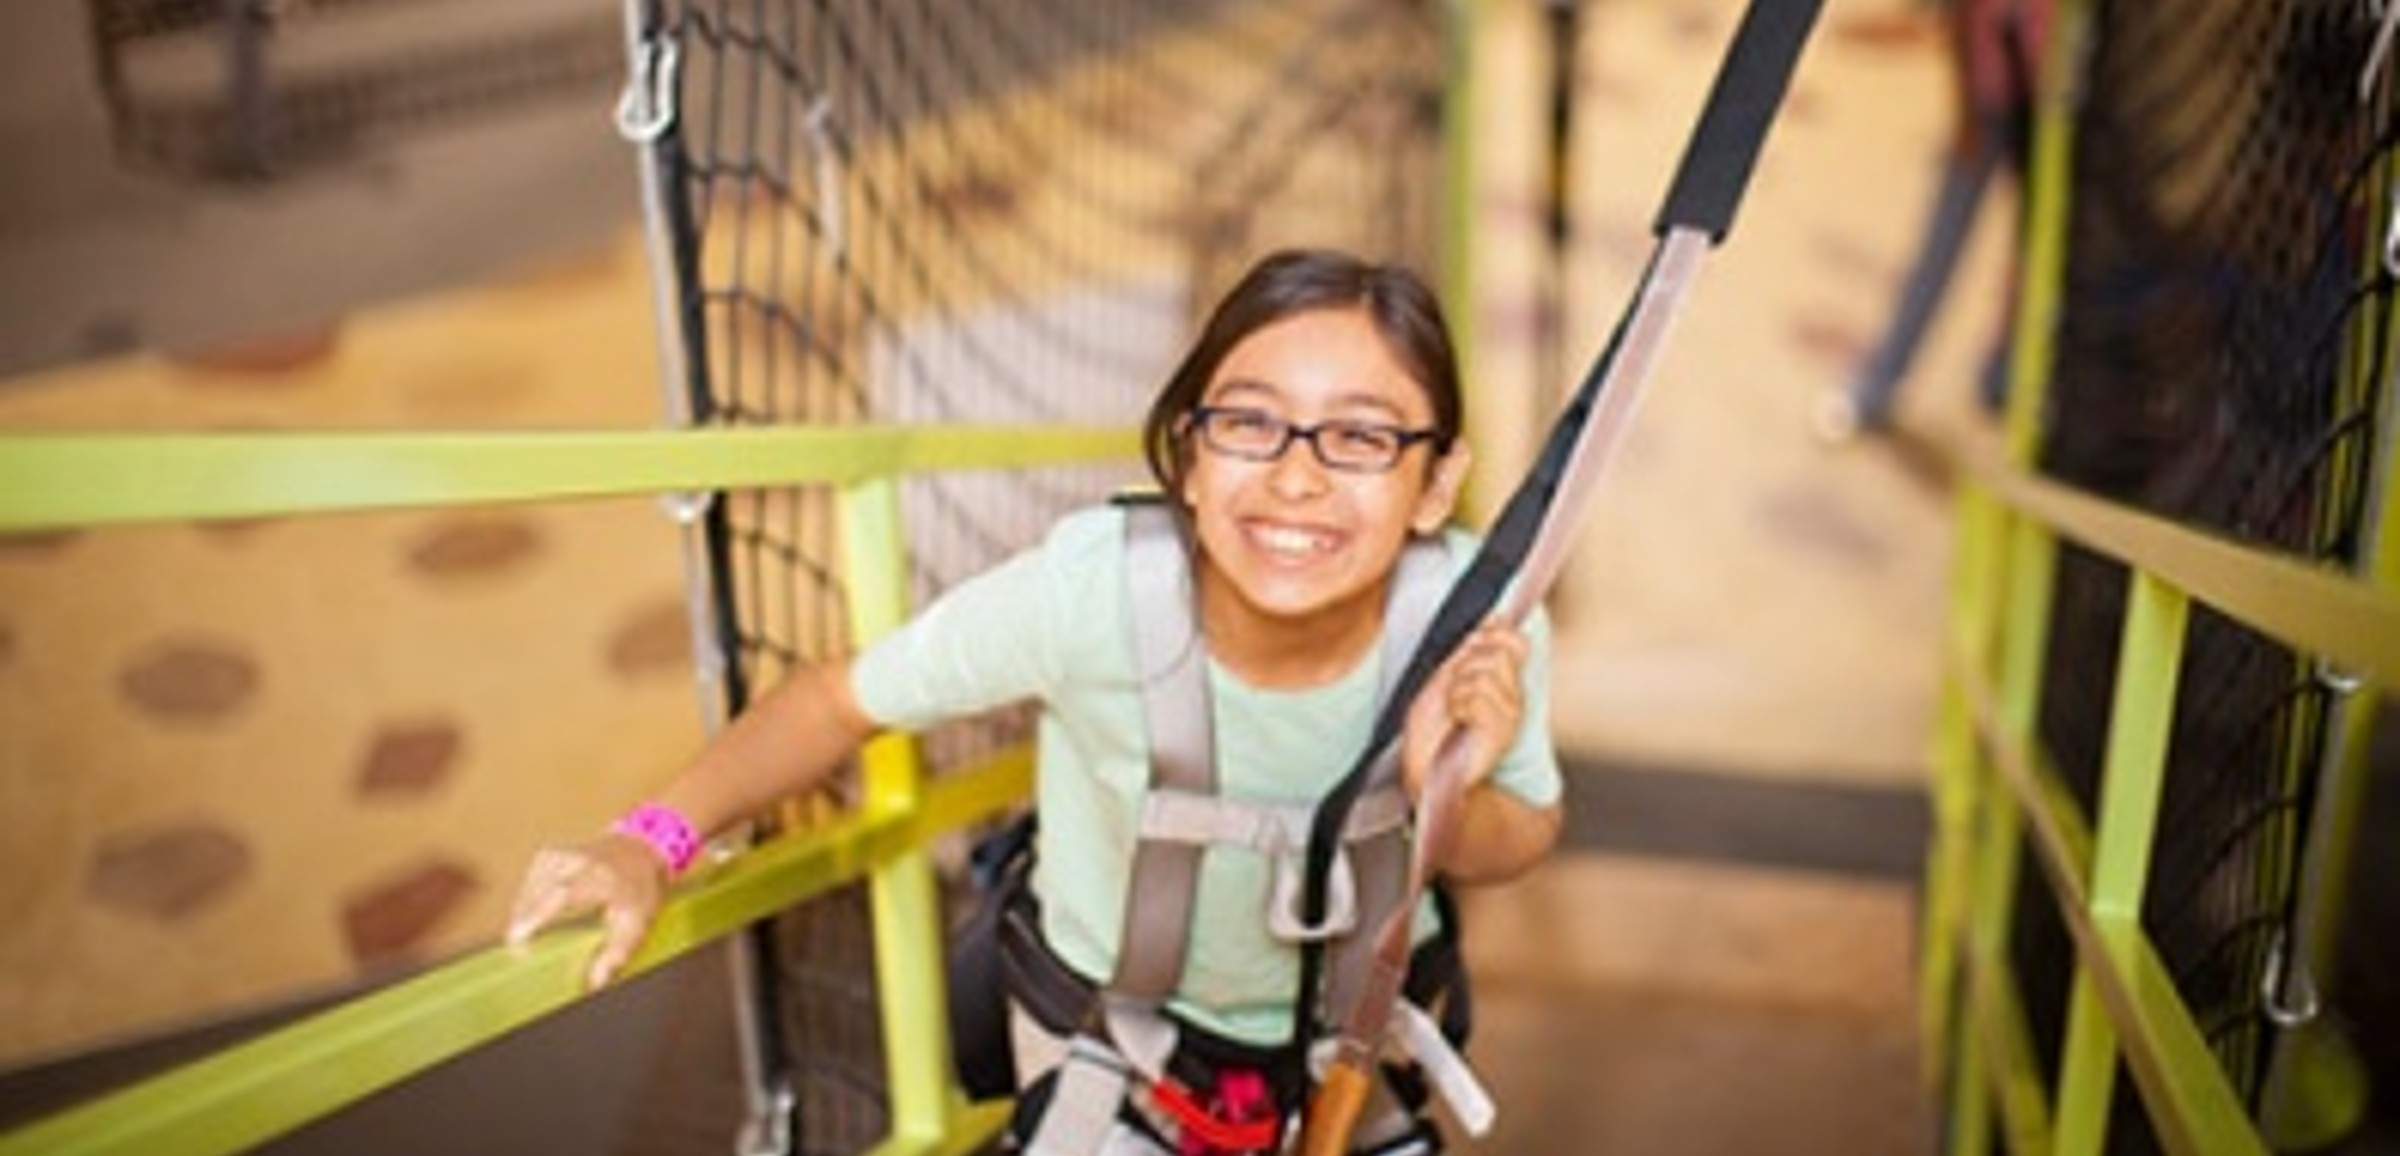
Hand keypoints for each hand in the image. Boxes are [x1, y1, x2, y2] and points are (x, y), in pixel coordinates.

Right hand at [504, 832, 667, 990]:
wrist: (637, 852)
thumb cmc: (637, 892)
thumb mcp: (637, 924)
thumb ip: (617, 953)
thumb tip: (595, 983)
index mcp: (602, 878)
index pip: (562, 895)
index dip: (536, 914)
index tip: (517, 937)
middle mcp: (579, 861)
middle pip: (539, 892)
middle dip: (523, 919)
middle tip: (515, 947)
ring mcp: (561, 854)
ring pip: (529, 887)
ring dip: (522, 912)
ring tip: (524, 934)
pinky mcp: (548, 854)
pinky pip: (529, 881)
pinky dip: (526, 899)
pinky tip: (531, 915)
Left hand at [1400, 621, 1529, 806]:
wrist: (1427, 771)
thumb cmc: (1432, 731)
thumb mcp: (1445, 678)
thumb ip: (1469, 651)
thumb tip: (1493, 619)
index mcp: (1501, 681)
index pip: (1514, 641)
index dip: (1492, 635)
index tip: (1469, 649)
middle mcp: (1512, 696)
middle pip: (1496, 652)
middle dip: (1464, 667)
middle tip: (1454, 694)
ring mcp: (1510, 713)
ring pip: (1483, 674)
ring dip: (1456, 692)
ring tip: (1454, 713)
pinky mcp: (1503, 730)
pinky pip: (1477, 697)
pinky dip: (1457, 707)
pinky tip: (1459, 724)